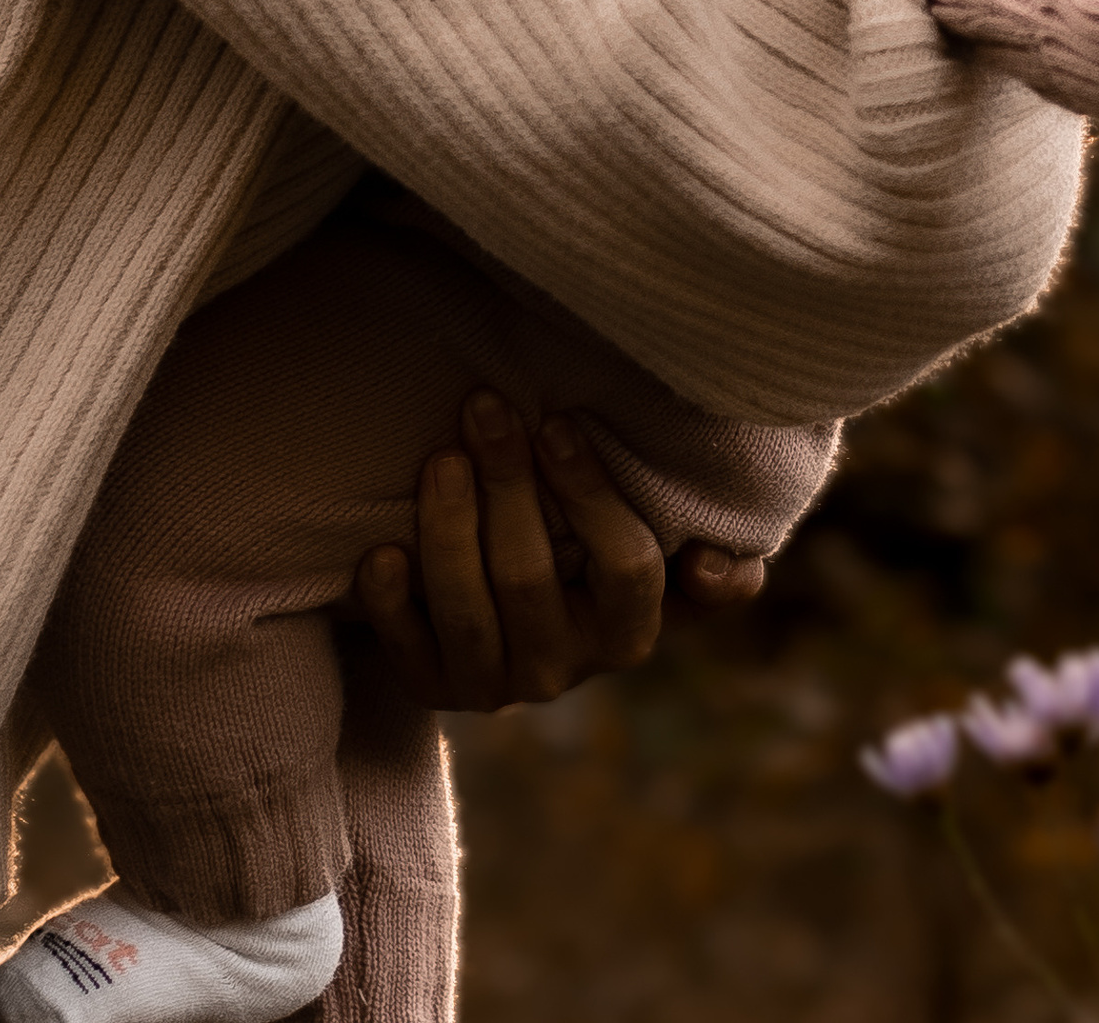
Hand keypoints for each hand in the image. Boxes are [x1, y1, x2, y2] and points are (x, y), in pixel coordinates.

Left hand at [351, 392, 765, 713]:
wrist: (502, 618)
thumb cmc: (589, 556)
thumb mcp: (658, 554)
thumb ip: (716, 558)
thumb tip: (711, 566)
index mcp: (629, 632)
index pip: (625, 568)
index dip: (590, 494)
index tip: (557, 422)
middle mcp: (563, 668)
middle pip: (530, 578)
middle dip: (506, 485)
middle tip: (484, 408)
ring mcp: (494, 685)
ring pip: (467, 611)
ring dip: (449, 530)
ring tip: (441, 458)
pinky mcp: (431, 690)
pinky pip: (406, 654)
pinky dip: (391, 603)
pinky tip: (382, 550)